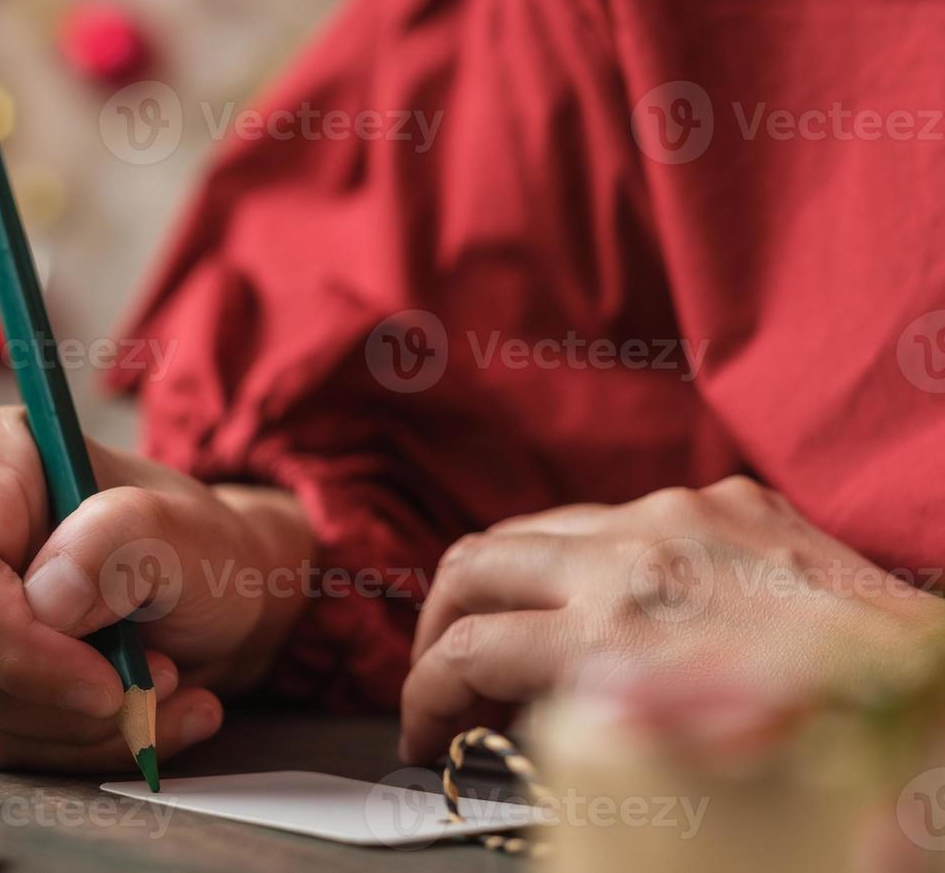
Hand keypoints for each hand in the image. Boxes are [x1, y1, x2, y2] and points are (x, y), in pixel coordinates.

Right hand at [0, 407, 313, 770]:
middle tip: (161, 683)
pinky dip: (71, 740)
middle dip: (63, 696)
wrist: (204, 590)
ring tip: (163, 691)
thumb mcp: (189, 532)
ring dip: (78, 726)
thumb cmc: (195, 545)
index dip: (22, 647)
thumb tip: (45, 603)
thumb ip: (122, 543)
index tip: (109, 686)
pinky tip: (139, 715)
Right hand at [399, 476, 942, 763]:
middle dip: (435, 630)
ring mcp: (678, 514)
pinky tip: (602, 610)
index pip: (465, 653)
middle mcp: (636, 556)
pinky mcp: (723, 497)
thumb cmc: (845, 744)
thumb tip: (523, 743)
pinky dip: (582, 563)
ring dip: (502, 590)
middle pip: (472, 567)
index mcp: (622, 635)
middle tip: (444, 684)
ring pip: (532, 529)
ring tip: (511, 646)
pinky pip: (612, 517)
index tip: (426, 737)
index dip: (423, 703)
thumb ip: (590, 740)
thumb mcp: (691, 769)